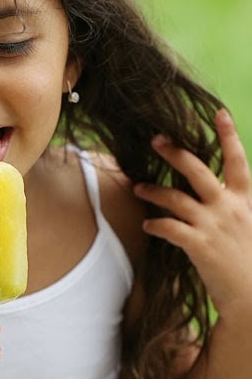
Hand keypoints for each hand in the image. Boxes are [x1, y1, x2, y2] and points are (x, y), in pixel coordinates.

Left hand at [134, 109, 251, 316]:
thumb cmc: (250, 265)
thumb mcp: (251, 228)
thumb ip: (237, 209)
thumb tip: (221, 197)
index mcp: (246, 201)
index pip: (238, 161)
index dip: (229, 135)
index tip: (219, 112)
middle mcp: (229, 208)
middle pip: (197, 170)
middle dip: (174, 153)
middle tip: (155, 140)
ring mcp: (213, 225)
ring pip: (176, 197)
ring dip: (153, 191)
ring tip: (138, 188)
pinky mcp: (199, 245)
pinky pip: (169, 228)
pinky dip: (155, 225)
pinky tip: (147, 225)